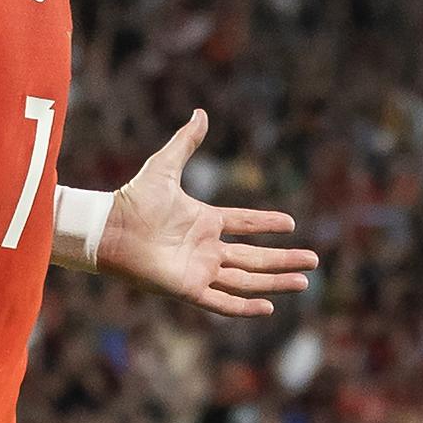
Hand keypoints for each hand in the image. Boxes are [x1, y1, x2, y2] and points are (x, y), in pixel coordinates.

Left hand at [93, 108, 316, 318]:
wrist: (109, 228)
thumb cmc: (133, 199)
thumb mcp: (164, 167)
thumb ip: (185, 143)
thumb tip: (200, 113)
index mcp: (205, 222)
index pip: (245, 224)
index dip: (268, 224)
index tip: (291, 224)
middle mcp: (206, 248)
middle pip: (255, 257)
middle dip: (284, 260)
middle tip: (313, 261)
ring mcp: (199, 270)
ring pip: (246, 280)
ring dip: (275, 282)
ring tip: (303, 282)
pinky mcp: (188, 288)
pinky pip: (222, 302)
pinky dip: (244, 307)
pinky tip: (268, 309)